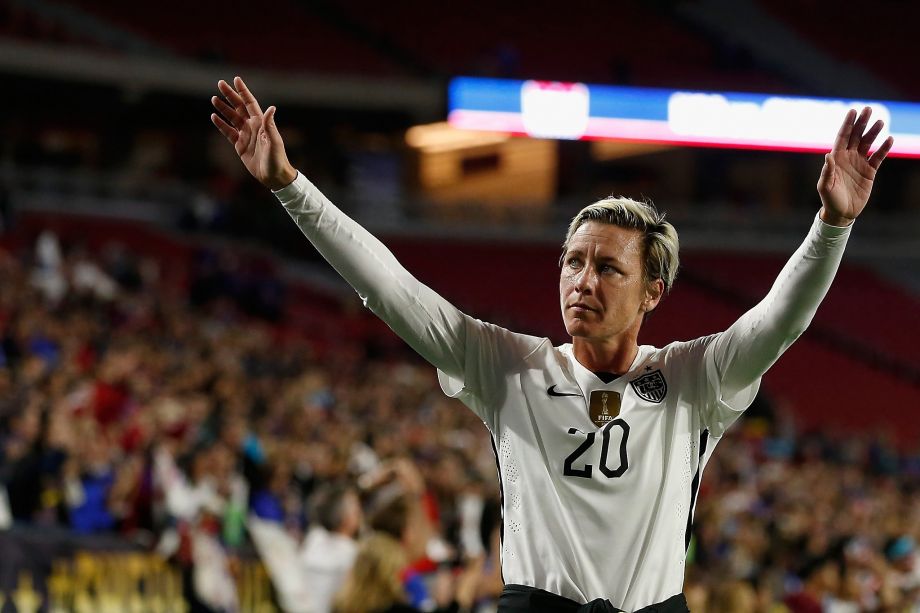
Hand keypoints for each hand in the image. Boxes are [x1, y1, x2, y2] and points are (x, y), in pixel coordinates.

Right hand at [211, 76, 296, 190]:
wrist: (273, 176)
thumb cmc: (277, 159)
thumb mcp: (274, 141)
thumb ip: (270, 125)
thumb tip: (272, 108)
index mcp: (261, 123)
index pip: (250, 103)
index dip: (243, 91)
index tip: (236, 79)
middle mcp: (253, 126)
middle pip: (239, 107)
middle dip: (230, 95)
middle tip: (220, 84)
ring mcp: (246, 135)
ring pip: (232, 118)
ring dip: (224, 108)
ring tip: (214, 99)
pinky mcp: (240, 145)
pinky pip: (228, 132)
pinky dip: (221, 125)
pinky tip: (213, 117)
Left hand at [817, 107, 893, 225]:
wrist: (841, 213)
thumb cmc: (829, 199)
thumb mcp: (825, 186)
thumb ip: (827, 171)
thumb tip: (828, 155)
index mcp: (836, 158)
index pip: (842, 137)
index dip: (847, 124)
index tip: (853, 111)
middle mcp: (848, 157)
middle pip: (856, 136)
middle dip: (862, 123)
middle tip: (869, 109)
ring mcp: (859, 163)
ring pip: (868, 143)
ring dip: (873, 132)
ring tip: (880, 122)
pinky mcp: (870, 171)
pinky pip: (878, 157)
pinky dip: (884, 148)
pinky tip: (889, 139)